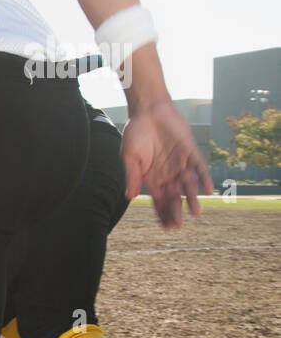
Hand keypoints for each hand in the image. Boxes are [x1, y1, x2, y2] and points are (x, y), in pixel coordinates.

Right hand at [121, 99, 212, 227]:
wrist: (149, 110)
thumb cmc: (135, 133)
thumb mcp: (129, 157)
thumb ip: (132, 176)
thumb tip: (129, 197)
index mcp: (151, 178)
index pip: (159, 201)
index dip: (163, 214)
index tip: (167, 227)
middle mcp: (168, 174)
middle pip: (174, 197)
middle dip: (176, 211)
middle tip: (179, 224)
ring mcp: (180, 164)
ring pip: (188, 185)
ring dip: (192, 199)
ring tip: (197, 212)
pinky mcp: (191, 152)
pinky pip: (199, 167)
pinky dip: (204, 178)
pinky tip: (208, 189)